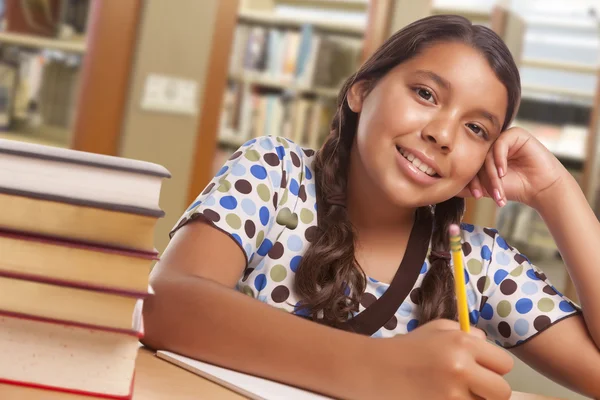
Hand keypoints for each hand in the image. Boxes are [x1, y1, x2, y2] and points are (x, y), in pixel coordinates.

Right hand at [369, 319, 512, 399]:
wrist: (376, 369)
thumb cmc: (407, 348)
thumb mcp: (436, 329)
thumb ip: (467, 333)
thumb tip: (487, 344)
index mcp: (461, 344)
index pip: (504, 364)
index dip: (493, 368)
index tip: (480, 370)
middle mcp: (460, 369)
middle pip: (502, 391)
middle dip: (489, 391)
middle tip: (472, 387)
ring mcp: (451, 395)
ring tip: (453, 392)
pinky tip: (443, 398)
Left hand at [458, 127, 568, 208]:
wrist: (540, 189)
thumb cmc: (515, 188)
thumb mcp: (486, 188)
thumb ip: (468, 186)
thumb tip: (447, 189)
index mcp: (483, 154)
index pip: (469, 163)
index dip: (470, 180)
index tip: (476, 196)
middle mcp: (492, 144)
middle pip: (477, 158)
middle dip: (481, 179)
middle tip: (485, 195)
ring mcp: (503, 138)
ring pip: (487, 154)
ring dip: (491, 175)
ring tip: (498, 190)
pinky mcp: (516, 134)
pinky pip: (500, 144)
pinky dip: (499, 160)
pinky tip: (503, 173)